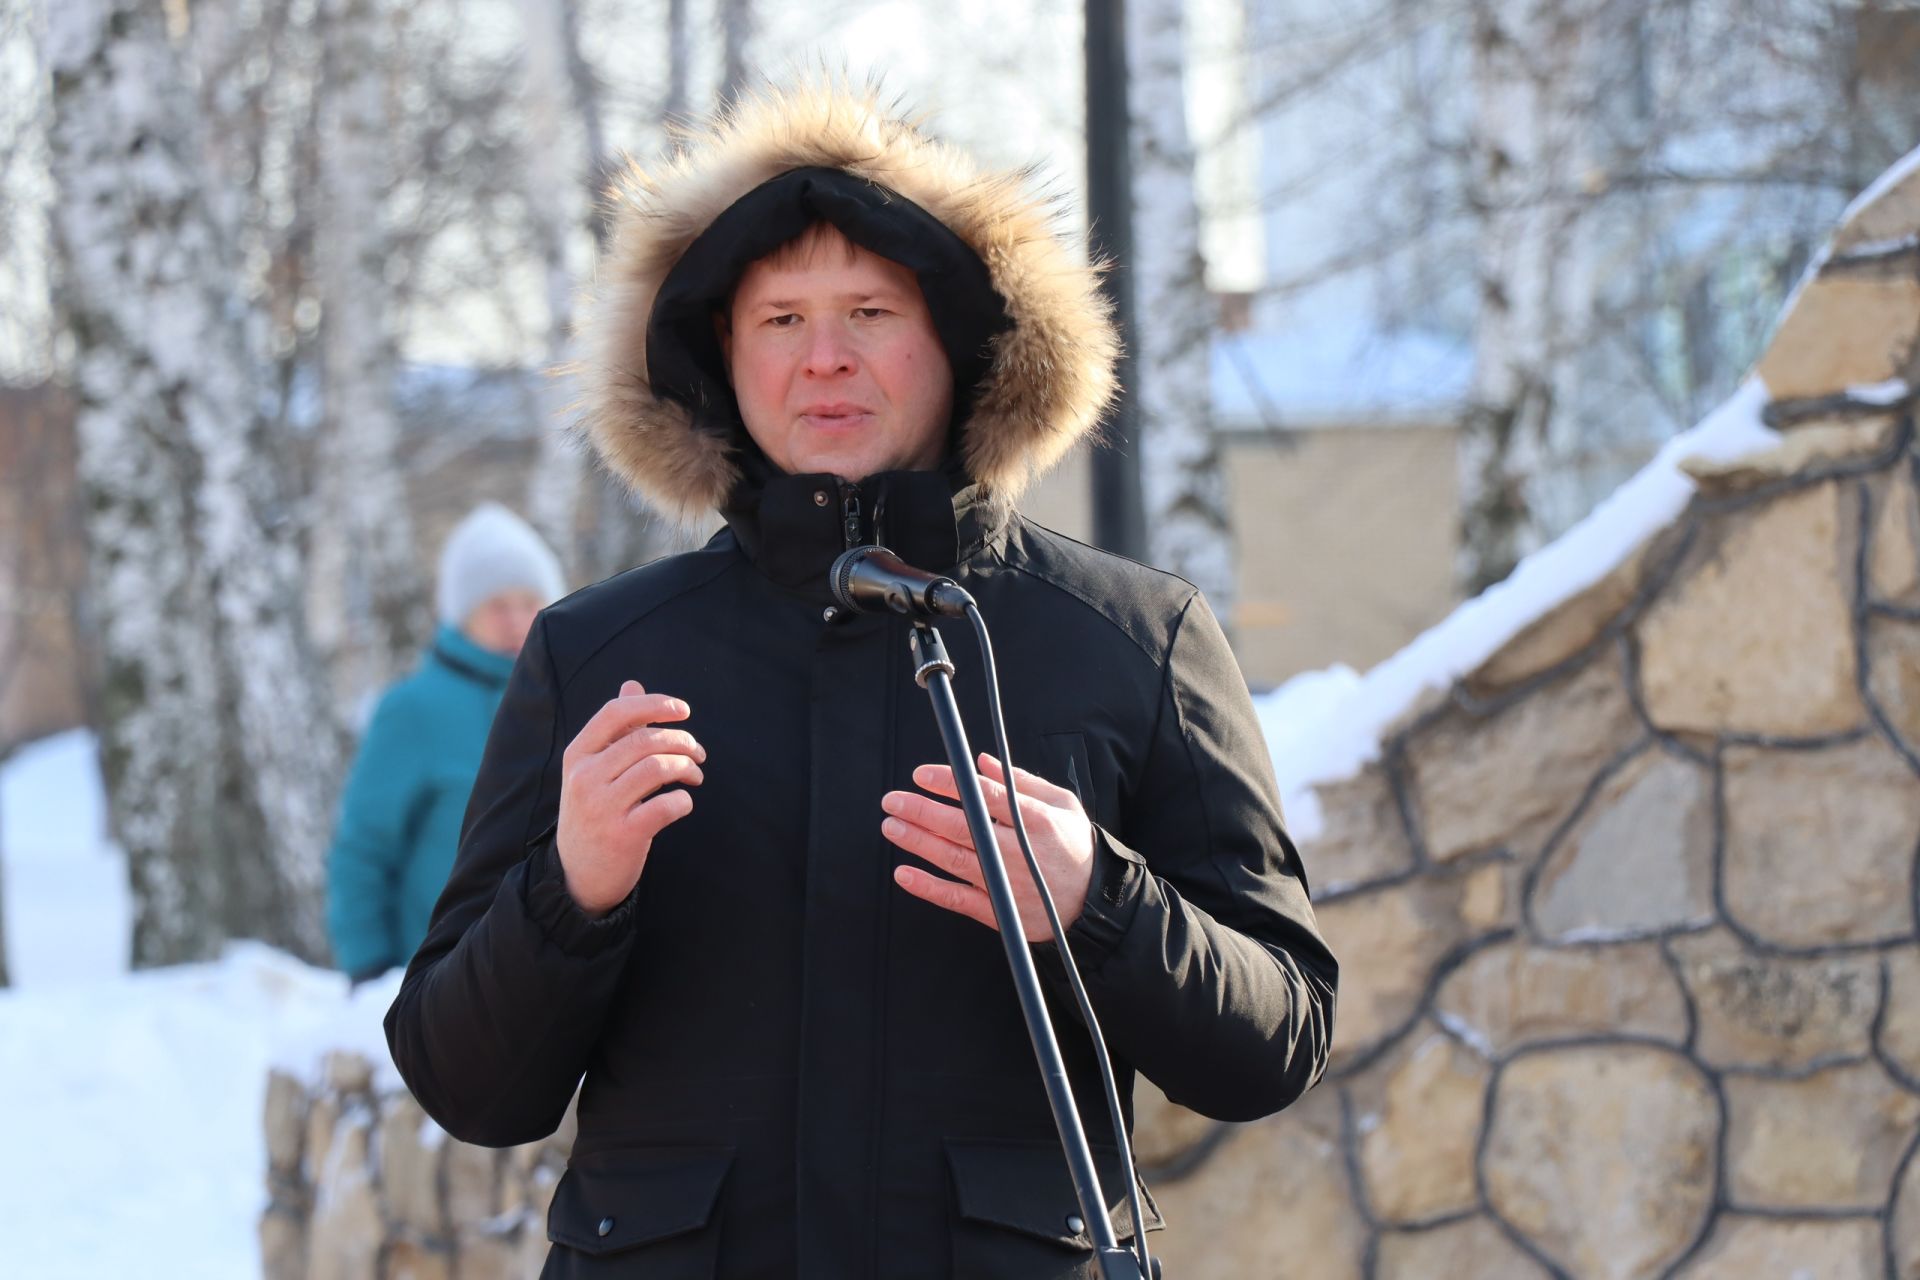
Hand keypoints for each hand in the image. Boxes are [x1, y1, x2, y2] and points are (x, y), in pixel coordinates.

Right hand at [555, 679, 704, 916]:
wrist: (578, 875)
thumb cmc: (593, 812)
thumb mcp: (592, 769)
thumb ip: (615, 729)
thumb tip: (632, 684)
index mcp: (577, 754)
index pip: (616, 713)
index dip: (654, 704)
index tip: (683, 711)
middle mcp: (584, 777)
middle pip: (645, 740)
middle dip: (683, 741)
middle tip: (699, 754)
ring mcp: (601, 807)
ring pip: (658, 768)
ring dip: (687, 768)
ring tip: (696, 776)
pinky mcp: (622, 835)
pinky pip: (665, 806)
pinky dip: (683, 800)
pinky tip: (683, 803)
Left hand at [882, 753, 1094, 941]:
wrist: (1094, 901)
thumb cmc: (1075, 847)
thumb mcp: (1062, 803)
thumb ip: (1022, 781)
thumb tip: (983, 762)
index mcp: (1034, 819)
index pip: (984, 795)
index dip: (949, 783)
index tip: (922, 775)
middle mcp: (1016, 849)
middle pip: (962, 826)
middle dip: (922, 811)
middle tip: (893, 800)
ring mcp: (1005, 881)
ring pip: (954, 859)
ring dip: (918, 842)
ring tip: (892, 827)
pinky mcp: (998, 910)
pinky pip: (957, 898)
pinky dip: (928, 887)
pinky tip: (905, 874)